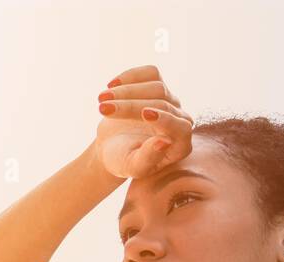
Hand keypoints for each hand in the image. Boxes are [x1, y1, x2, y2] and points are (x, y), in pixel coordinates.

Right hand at [93, 64, 193, 179]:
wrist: (112, 147)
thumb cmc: (123, 161)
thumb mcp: (132, 166)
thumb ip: (148, 158)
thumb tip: (164, 142)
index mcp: (180, 146)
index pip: (181, 129)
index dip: (165, 120)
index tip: (144, 115)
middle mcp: (181, 121)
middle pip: (162, 105)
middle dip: (130, 106)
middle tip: (103, 109)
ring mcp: (171, 102)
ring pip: (156, 86)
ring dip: (126, 91)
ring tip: (102, 100)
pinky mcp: (159, 86)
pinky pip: (150, 73)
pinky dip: (131, 75)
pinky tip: (111, 85)